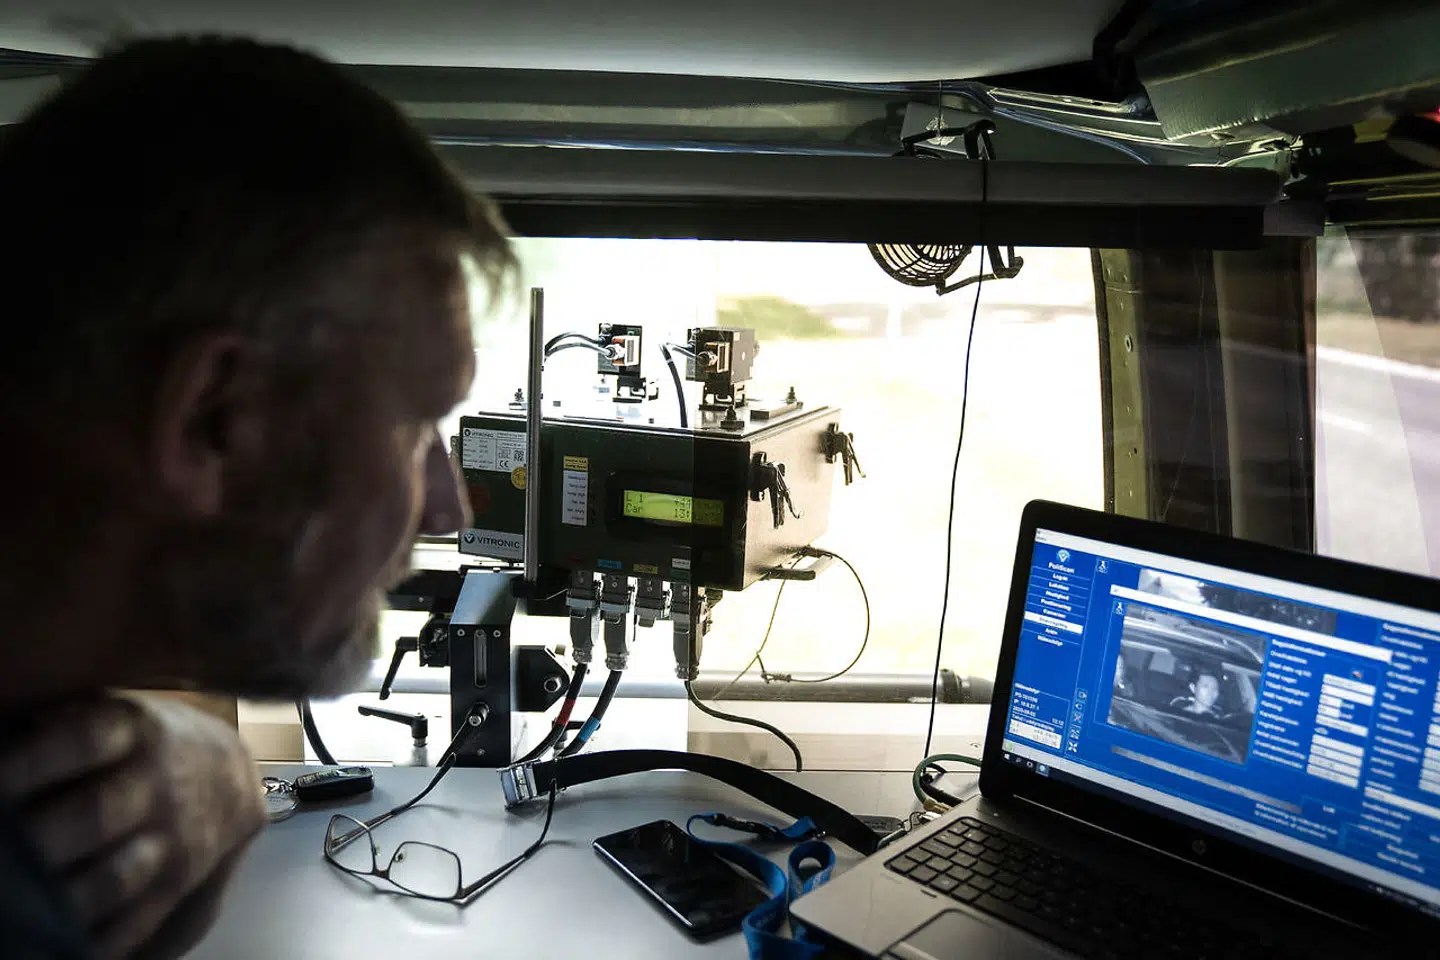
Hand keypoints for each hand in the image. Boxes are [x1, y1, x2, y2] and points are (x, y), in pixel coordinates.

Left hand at [0, 695, 265, 958]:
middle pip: (95, 814)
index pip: (84, 739)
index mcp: (133, 730)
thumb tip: (1, 734)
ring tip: (21, 908)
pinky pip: (136, 921)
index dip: (34, 762)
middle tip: (2, 855)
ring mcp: (172, 837)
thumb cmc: (145, 743)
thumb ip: (65, 722)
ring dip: (62, 898)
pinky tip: (60, 942)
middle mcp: (155, 783)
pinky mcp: (177, 882)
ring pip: (114, 877)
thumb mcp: (115, 713)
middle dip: (40, 840)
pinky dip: (98, 941)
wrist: (230, 773)